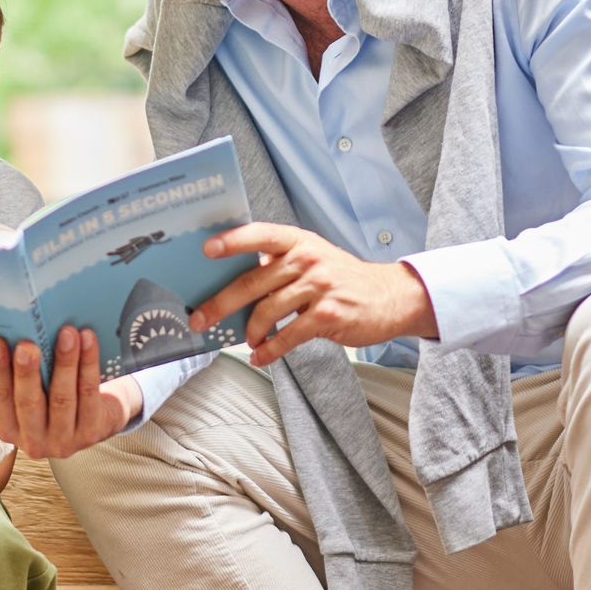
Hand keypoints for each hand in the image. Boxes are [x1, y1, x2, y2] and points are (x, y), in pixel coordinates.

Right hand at [0, 326, 141, 459]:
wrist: (96, 418)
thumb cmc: (53, 395)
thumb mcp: (33, 391)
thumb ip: (21, 372)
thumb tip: (16, 328)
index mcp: (8, 428)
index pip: (0, 398)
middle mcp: (33, 441)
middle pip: (29, 403)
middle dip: (27, 372)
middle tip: (27, 345)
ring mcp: (63, 441)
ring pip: (62, 398)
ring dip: (64, 362)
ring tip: (66, 333)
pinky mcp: (91, 433)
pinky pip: (89, 393)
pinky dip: (89, 364)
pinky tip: (88, 341)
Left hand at [187, 223, 437, 368]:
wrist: (390, 297)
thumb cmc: (342, 279)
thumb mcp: (313, 257)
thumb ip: (278, 264)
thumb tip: (233, 284)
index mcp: (298, 242)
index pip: (260, 234)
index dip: (232, 241)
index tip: (206, 250)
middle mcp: (308, 260)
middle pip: (252, 282)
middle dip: (220, 303)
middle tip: (200, 319)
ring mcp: (319, 287)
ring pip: (267, 311)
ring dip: (250, 331)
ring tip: (247, 339)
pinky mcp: (328, 316)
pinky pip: (288, 336)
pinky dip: (270, 349)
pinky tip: (261, 355)